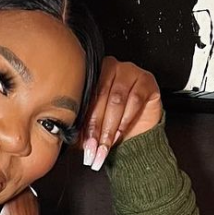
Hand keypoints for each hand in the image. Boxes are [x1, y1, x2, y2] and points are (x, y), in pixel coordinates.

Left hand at [79, 56, 162, 170]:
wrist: (139, 132)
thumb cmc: (113, 125)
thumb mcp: (92, 128)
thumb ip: (79, 128)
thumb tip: (66, 136)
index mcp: (93, 73)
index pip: (85, 95)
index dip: (84, 121)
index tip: (83, 142)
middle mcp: (111, 67)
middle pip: (100, 96)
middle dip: (96, 126)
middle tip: (94, 146)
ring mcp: (130, 71)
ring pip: (116, 99)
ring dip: (110, 126)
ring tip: (106, 144)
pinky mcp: (147, 81)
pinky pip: (135, 99)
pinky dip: (126, 119)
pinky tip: (121, 133)